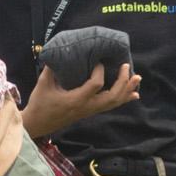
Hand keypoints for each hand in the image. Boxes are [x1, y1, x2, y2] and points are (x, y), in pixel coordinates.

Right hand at [19, 63, 138, 140]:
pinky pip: (110, 106)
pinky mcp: (90, 112)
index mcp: (76, 100)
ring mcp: (90, 111)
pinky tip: (133, 94)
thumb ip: (52, 68)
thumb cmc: (39, 104)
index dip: (100, 71)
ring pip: (114, 103)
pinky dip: (123, 99)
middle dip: (123, 82)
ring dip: (127, 90)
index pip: (96, 85)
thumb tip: (59, 51)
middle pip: (112, 97)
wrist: (38, 124)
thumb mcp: (43, 84)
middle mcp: (87, 107)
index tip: (98, 61)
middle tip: (127, 66)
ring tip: (137, 78)